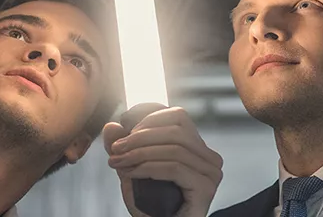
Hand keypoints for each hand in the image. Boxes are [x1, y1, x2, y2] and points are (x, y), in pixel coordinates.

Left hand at [104, 107, 223, 216]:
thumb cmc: (151, 206)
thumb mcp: (133, 170)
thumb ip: (123, 148)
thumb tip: (111, 126)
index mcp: (198, 148)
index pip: (178, 116)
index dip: (148, 120)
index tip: (124, 136)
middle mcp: (210, 158)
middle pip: (176, 130)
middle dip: (139, 137)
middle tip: (116, 150)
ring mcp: (211, 173)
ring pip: (174, 148)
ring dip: (139, 153)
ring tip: (119, 163)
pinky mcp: (205, 188)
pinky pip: (174, 168)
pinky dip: (148, 168)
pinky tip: (132, 174)